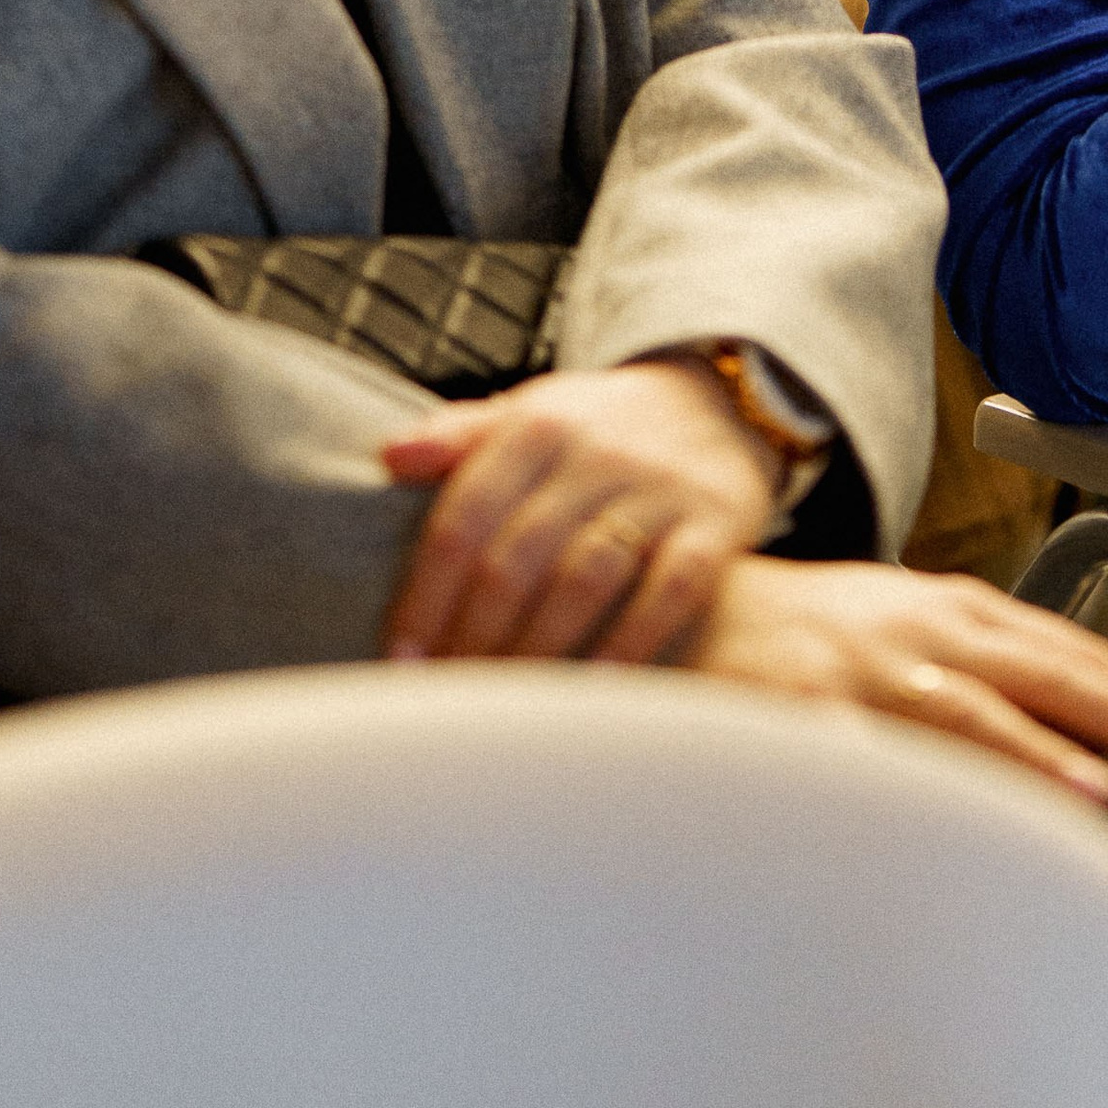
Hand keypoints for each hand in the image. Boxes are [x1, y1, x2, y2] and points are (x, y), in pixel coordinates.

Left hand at [381, 359, 780, 664]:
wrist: (719, 404)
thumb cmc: (600, 429)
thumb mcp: (535, 412)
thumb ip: (461, 435)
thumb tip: (388, 458)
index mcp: (539, 424)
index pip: (464, 517)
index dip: (427, 597)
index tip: (403, 661)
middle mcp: (597, 452)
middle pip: (516, 556)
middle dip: (471, 636)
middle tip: (449, 695)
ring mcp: (660, 488)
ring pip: (584, 576)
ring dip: (535, 648)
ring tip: (505, 702)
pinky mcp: (714, 524)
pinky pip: (670, 590)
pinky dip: (629, 641)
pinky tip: (592, 687)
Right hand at [688, 556, 1107, 807]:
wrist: (692, 606)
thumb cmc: (804, 629)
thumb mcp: (909, 624)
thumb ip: (982, 665)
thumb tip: (1069, 728)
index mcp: (954, 608)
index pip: (1068, 648)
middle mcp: (922, 630)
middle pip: (1041, 669)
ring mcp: (866, 672)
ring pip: (968, 710)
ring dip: (1039, 753)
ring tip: (1100, 790)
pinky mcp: (808, 714)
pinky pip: (877, 757)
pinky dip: (924, 783)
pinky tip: (957, 812)